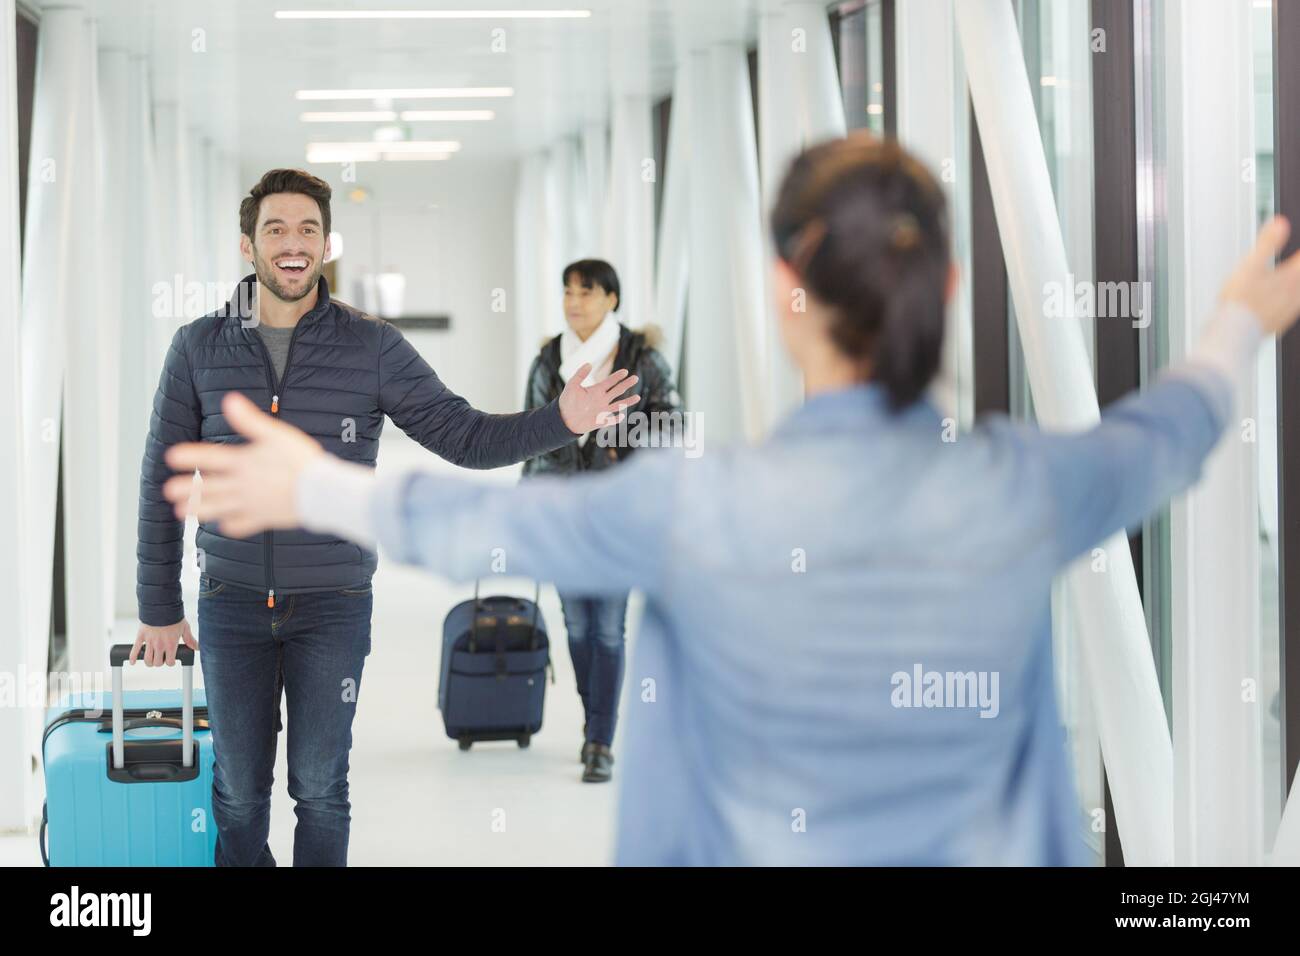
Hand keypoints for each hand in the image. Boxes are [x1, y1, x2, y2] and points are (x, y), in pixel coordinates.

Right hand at [132, 619, 197, 666]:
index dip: (170, 662)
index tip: (170, 659)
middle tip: (160, 658)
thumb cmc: (174, 616)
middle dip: (159, 662)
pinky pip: (135, 650)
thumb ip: (190, 639)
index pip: (170, 662)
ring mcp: (149, 642)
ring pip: (147, 659)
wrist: (161, 606)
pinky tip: (132, 662)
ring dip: (149, 662)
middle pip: (157, 663)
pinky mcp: (140, 636)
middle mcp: (160, 645)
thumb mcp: (184, 628)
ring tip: (151, 659)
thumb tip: (197, 647)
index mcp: (171, 644)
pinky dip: (132, 657)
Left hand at [161, 392, 325, 537]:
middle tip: (168, 491)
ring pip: (219, 508)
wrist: (321, 491)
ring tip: (182, 512)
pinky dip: (231, 526)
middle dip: (188, 489)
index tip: (172, 457)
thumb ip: (250, 420)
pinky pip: (242, 525)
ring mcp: (252, 504)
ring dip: (199, 509)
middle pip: (209, 487)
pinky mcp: (263, 518)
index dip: (190, 456)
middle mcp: (243, 485)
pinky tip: (224, 526)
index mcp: (245, 462)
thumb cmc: (301, 461)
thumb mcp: (276, 434)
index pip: (211, 458)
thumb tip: (230, 400)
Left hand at [557, 364, 641, 434]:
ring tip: (638, 397)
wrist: (564, 419)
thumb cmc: (567, 401)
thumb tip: (589, 363)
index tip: (625, 371)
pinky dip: (616, 419)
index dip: (617, 376)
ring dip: (628, 401)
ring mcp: (603, 410)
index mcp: (597, 390)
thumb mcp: (572, 385)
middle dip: (627, 384)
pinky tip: (621, 415)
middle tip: (636, 378)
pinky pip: (611, 420)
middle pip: (618, 390)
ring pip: (618, 405)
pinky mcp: (601, 421)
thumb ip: (580, 375)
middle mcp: (602, 399)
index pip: (610, 382)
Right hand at [1221, 215, 1299, 335]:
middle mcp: (1296, 293)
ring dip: (1294, 285)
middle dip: (1296, 268)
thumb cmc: (1240, 302)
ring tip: (1288, 280)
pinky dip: (1290, 300)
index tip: (1296, 252)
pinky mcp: (1282, 321)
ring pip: (1299, 293)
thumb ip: (1268, 242)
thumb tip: (1281, 223)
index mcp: (1292, 277)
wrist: (1234, 334)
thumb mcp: (1250, 266)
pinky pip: (1293, 307)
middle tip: (1291, 266)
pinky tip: (1282, 301)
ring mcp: (1291, 309)